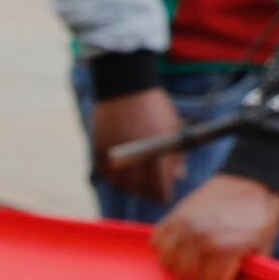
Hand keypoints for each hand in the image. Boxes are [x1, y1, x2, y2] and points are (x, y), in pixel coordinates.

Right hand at [85, 84, 187, 205]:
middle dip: (148, 190)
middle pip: (140, 189)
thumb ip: (177, 155)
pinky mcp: (98, 151)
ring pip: (122, 184)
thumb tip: (180, 176)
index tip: (165, 193)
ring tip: (136, 178)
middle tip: (151, 189)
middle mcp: (135, 157)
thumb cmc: (154, 107)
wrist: (125, 85)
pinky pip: (107, 173)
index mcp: (158, 153)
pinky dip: (114, 174)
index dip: (164, 193)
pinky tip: (121, 169)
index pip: (160, 187)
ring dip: (129, 184)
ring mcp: (114, 154)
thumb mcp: (173, 129)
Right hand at [153, 171, 278, 279]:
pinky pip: (157, 242)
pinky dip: (166, 246)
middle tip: (210, 268)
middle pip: (187, 278)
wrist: (247, 183)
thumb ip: (250, 268)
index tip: (227, 273)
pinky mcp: (173, 216)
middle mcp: (200, 238)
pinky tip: (181, 244)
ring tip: (193, 259)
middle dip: (200, 277)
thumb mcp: (264, 246)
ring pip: (168, 263)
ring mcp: (183, 226)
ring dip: (180, 264)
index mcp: (225, 248)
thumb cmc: (259, 218)